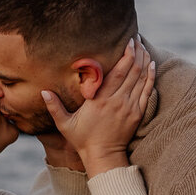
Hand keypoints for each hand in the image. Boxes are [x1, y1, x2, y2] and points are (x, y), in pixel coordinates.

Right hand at [41, 38, 154, 178]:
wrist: (103, 157)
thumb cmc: (83, 140)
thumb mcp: (65, 124)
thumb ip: (54, 107)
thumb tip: (43, 92)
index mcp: (100, 100)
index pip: (117, 72)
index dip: (125, 54)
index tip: (128, 41)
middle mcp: (117, 101)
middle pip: (132, 70)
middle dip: (136, 51)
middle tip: (136, 38)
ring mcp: (129, 107)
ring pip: (141, 78)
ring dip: (144, 60)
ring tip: (144, 46)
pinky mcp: (137, 114)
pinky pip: (147, 91)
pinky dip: (150, 77)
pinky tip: (152, 65)